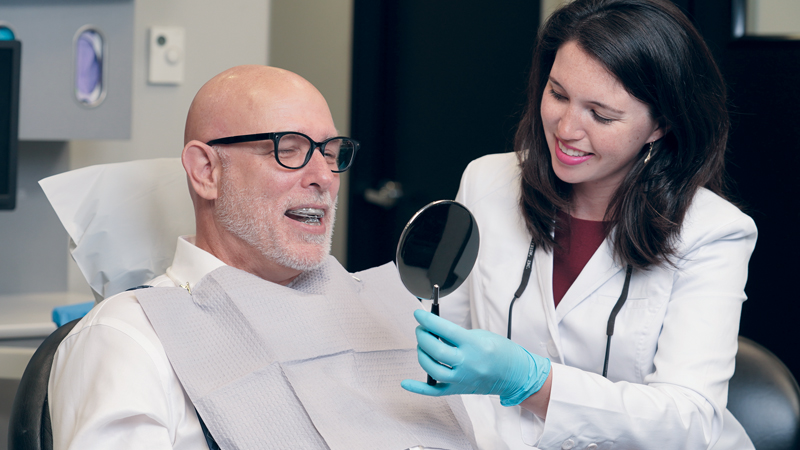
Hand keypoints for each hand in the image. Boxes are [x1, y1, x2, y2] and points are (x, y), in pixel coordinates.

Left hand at [401, 310, 550, 405]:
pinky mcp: (458, 390)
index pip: (444, 329)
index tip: (418, 315)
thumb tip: (434, 329)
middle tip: (421, 329)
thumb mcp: (480, 335)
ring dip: (422, 354)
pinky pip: (434, 391)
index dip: (428, 320)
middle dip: (423, 336)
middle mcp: (467, 363)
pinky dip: (418, 388)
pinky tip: (405, 382)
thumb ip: (457, 334)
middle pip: (435, 349)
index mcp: (474, 345)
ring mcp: (462, 379)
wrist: (515, 374)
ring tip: (422, 345)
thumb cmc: (500, 351)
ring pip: (432, 368)